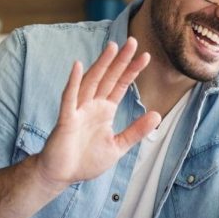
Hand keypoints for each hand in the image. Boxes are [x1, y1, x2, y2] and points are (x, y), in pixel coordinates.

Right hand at [34, 37, 160, 190]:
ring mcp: (78, 110)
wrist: (60, 175)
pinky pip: (69, 98)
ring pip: (91, 82)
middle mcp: (91, 105)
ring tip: (112, 47)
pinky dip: (73, 82)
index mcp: (104, 110)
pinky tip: (77, 66)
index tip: (146, 56)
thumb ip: (136, 131)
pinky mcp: (66, 119)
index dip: (132, 71)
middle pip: (108, 78)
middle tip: (133, 41)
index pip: (120, 85)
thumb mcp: (117, 146)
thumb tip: (157, 114)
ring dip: (101, 65)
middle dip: (120, 60)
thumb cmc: (85, 160)